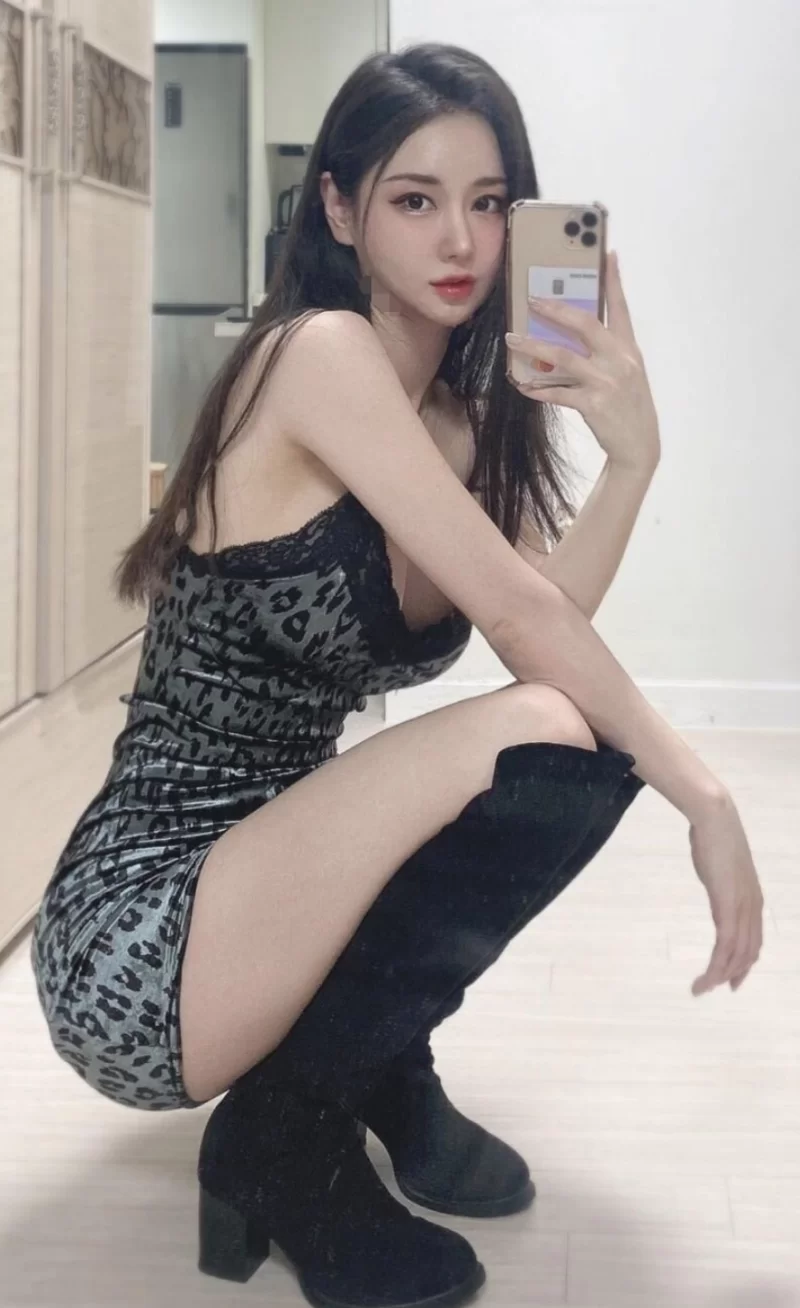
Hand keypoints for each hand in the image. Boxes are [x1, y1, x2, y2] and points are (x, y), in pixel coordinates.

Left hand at [505, 250, 661, 472]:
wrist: (638, 447)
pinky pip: (557, 392)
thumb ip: (606, 352)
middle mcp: (619, 360)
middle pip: (585, 324)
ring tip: (512, 340)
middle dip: (556, 309)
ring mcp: (606, 381)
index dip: (614, 280)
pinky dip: (537, 388)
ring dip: (533, 346)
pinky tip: (522, 384)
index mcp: (629, 349)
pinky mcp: (593, 404)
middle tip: (531, 300)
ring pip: (562, 356)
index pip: (621, 307)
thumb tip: (569, 336)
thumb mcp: (627, 373)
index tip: (608, 253)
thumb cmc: (628, 406)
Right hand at [688, 796, 764, 995]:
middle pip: (748, 951)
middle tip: (716, 989)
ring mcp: (742, 907)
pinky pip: (725, 945)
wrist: (716, 820)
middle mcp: (753, 907)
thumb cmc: (714, 836)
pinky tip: (706, 976)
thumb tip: (717, 880)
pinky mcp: (728, 906)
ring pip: (736, 954)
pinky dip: (716, 966)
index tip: (732, 976)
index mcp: (752, 898)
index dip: (744, 961)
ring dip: (720, 975)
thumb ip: (722, 881)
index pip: (754, 939)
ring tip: (702, 988)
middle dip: (734, 973)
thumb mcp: (721, 866)